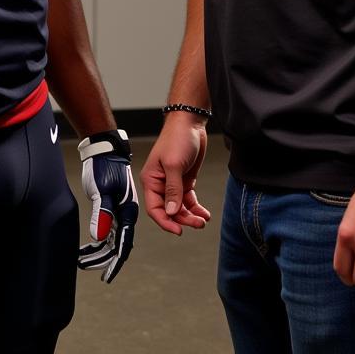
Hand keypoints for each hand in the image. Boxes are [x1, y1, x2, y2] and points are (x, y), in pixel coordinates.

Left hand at [76, 129, 137, 282]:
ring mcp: (119, 209)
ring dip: (98, 249)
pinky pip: (108, 228)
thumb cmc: (104, 166)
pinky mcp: (112, 205)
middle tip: (85, 266)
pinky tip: (91, 243)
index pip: (123, 244)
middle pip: (116, 244)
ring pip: (111, 237)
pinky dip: (99, 238)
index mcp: (127, 212)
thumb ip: (102, 214)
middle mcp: (126, 213)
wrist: (103, 149)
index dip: (114, 262)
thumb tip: (99, 237)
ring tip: (83, 259)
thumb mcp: (101, 190)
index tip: (107, 276)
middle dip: (101, 258)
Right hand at [141, 113, 210, 234]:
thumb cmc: (177, 138)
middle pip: (169, 210)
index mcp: (151, 180)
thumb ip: (173, 190)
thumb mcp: (174, 165)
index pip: (154, 208)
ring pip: (180, 207)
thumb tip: (171, 211)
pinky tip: (203, 213)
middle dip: (182, 219)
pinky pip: (188, 199)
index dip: (165, 222)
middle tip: (197, 224)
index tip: (178, 231)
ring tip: (202, 220)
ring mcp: (173, 183)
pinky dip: (195, 208)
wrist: (190, 123)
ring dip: (190, 215)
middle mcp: (161, 184)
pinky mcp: (185, 180)